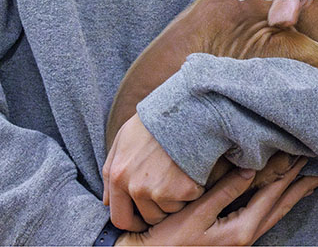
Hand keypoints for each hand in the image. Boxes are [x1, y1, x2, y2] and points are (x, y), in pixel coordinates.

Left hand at [103, 114, 204, 230]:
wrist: (187, 110)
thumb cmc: (155, 122)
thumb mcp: (123, 140)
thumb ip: (111, 172)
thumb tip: (108, 201)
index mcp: (118, 176)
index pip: (120, 217)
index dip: (134, 221)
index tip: (144, 218)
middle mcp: (135, 187)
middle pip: (148, 217)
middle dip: (158, 211)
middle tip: (170, 196)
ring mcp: (160, 190)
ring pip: (170, 210)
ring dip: (177, 199)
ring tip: (182, 175)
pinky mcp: (184, 190)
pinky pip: (190, 200)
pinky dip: (194, 189)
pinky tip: (193, 170)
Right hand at [115, 161, 317, 245]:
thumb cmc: (166, 240)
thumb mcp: (194, 214)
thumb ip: (224, 192)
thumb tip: (250, 169)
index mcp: (241, 230)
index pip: (273, 196)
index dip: (290, 174)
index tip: (305, 156)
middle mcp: (246, 237)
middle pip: (281, 206)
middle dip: (301, 186)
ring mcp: (241, 240)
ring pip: (275, 213)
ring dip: (292, 195)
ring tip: (309, 180)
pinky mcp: (233, 238)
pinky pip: (263, 217)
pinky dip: (276, 203)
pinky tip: (280, 196)